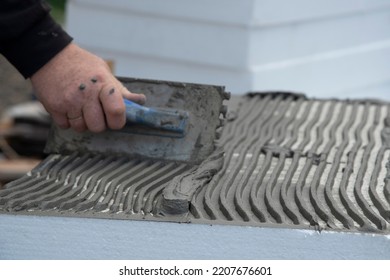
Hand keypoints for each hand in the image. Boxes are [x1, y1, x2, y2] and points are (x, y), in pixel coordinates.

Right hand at [30, 43, 144, 132]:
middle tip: (95, 112)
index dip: (118, 121)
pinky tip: (68, 106)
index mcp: (103, 84)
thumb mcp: (105, 73)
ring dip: (82, 122)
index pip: (116, 111)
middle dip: (99, 123)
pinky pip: (65, 126)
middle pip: (98, 127)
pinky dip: (67, 120)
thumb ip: (121, 91)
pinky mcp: (53, 107)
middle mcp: (86, 94)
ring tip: (80, 107)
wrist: (50, 55)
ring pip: (81, 128)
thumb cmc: (83, 66)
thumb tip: (141, 101)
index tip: (115, 118)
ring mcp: (69, 101)